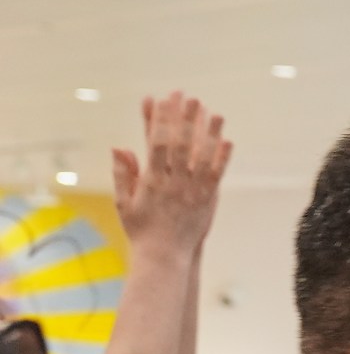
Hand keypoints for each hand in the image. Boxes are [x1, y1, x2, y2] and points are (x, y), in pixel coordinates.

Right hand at [112, 92, 230, 254]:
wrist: (165, 256)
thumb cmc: (141, 229)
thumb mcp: (123, 202)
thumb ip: (123, 174)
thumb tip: (119, 146)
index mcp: (152, 180)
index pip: (157, 143)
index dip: (160, 119)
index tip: (162, 99)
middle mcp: (174, 183)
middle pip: (182, 145)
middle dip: (185, 119)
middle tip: (189, 96)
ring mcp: (194, 191)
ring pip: (203, 157)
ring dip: (209, 133)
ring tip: (214, 112)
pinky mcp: (209, 200)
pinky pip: (217, 175)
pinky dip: (222, 157)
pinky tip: (227, 140)